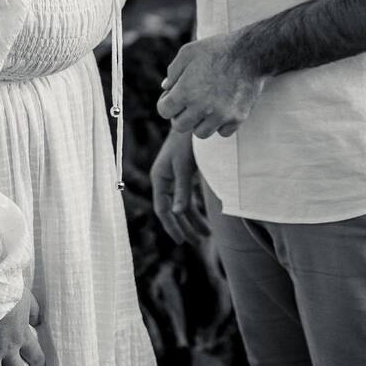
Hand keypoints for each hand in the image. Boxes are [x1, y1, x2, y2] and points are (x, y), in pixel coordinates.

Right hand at [151, 127, 210, 244]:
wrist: (191, 123)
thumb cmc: (186, 144)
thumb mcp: (185, 168)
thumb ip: (182, 191)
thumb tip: (178, 213)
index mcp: (159, 179)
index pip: (163, 209)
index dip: (171, 226)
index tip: (181, 241)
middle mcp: (163, 180)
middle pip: (172, 210)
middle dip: (184, 226)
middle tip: (197, 242)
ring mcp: (173, 177)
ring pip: (180, 205)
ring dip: (192, 219)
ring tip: (206, 235)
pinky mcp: (182, 174)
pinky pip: (186, 197)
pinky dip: (194, 208)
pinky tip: (204, 218)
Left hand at [157, 34, 264, 138]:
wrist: (250, 52)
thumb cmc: (217, 49)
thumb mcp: (188, 52)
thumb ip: (173, 71)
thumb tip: (166, 88)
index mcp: (186, 91)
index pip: (164, 111)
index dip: (166, 103)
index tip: (173, 96)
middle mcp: (202, 107)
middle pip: (179, 126)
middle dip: (180, 115)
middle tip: (188, 103)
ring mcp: (221, 115)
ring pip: (201, 133)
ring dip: (199, 122)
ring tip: (205, 107)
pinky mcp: (237, 118)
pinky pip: (222, 132)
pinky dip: (220, 124)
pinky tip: (221, 109)